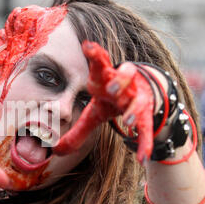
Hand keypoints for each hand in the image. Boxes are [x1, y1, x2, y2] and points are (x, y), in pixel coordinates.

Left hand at [53, 41, 154, 163]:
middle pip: (127, 74)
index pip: (101, 63)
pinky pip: (148, 127)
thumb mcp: (94, 113)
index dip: (95, 54)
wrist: (143, 98)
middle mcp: (125, 85)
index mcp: (107, 78)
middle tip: (111, 90)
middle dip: (120, 80)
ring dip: (134, 109)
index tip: (87, 45)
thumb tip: (55, 152)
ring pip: (140, 99)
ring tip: (128, 121)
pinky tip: (143, 158)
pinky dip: (145, 142)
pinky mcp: (149, 114)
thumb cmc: (112, 100)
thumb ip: (76, 131)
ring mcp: (139, 98)